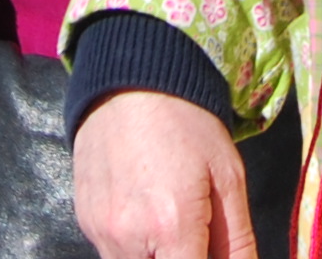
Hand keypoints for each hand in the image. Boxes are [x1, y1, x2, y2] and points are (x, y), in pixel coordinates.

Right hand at [74, 90, 256, 258]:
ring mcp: (100, 232)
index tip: (210, 252)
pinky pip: (112, 252)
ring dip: (157, 257)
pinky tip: (145, 209)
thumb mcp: (228, 178)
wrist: (130, 80)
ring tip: (170, 222)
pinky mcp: (84, 222)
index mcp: (172, 228)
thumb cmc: (186, 124)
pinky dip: (134, 245)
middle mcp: (128, 239)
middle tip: (195, 236)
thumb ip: (237, 242)